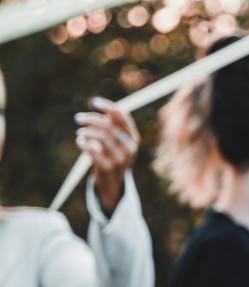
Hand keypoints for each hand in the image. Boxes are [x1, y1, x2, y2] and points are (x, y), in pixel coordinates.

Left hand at [75, 97, 139, 216]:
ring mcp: (121, 158)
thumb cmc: (111, 157)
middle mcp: (130, 147)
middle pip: (110, 126)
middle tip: (78, 118)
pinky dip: (84, 143)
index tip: (93, 101)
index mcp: (133, 138)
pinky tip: (79, 142)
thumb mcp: (115, 141)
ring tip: (79, 132)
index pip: (123, 117)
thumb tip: (99, 105)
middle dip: (92, 119)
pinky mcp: (109, 167)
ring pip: (102, 137)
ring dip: (87, 131)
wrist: (112, 184)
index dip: (108, 107)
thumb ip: (111, 125)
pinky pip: (93, 150)